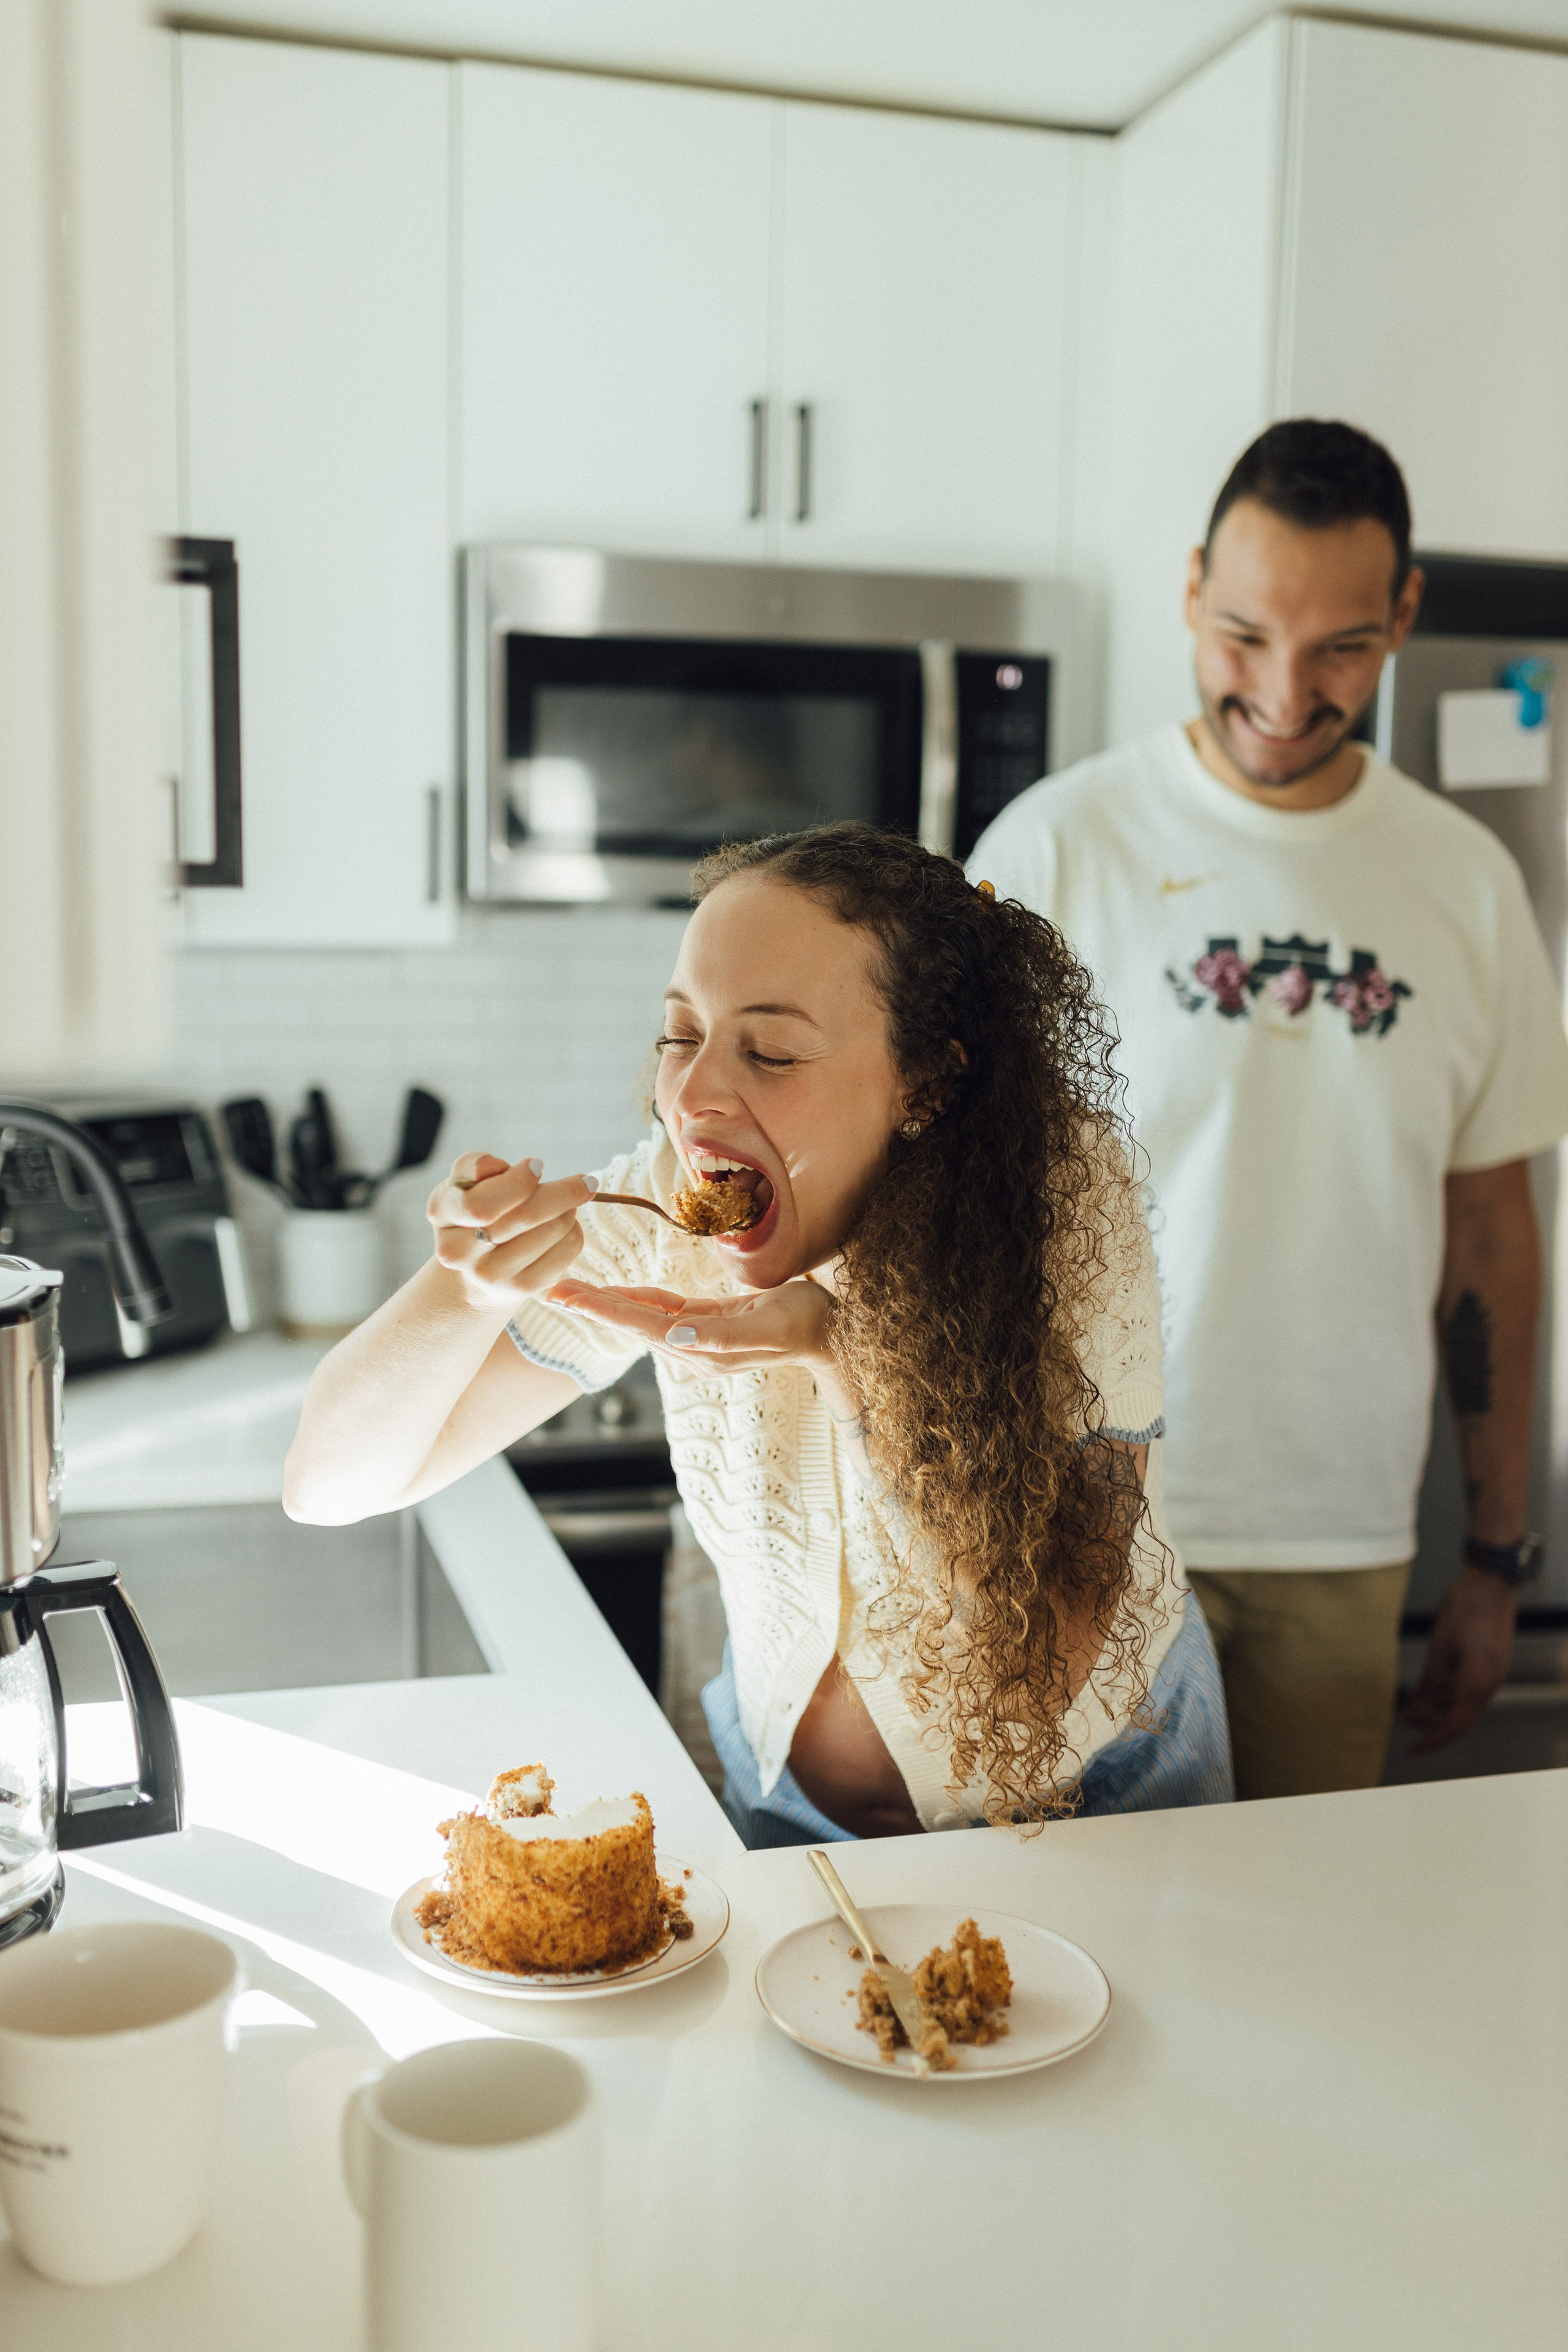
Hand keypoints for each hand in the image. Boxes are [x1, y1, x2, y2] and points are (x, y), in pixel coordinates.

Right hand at [427, 1152, 593, 1312]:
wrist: (473, 1272)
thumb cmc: (475, 1214)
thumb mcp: (464, 1184)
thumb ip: (474, 1165)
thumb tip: (497, 1166)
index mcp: (442, 1213)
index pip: (482, 1203)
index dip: (517, 1182)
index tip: (538, 1165)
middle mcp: (459, 1251)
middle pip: (525, 1216)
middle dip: (563, 1193)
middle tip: (584, 1182)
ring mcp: (490, 1275)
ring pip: (552, 1231)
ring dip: (570, 1210)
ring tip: (569, 1204)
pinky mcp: (521, 1288)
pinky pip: (566, 1250)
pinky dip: (574, 1232)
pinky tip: (566, 1226)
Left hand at [547, 1275, 837, 1380]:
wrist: (831, 1330)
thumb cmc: (804, 1325)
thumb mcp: (768, 1327)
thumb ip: (721, 1334)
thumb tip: (675, 1335)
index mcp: (700, 1348)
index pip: (639, 1325)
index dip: (600, 1307)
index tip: (563, 1295)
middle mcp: (692, 1346)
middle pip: (629, 1321)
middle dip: (588, 1304)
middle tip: (546, 1288)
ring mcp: (697, 1335)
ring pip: (640, 1315)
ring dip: (603, 1301)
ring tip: (566, 1288)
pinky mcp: (707, 1321)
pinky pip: (662, 1309)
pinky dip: (635, 1298)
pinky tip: (614, 1291)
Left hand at [1400, 1566, 1517, 1752]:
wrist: (1491, 1583)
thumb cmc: (1466, 1607)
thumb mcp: (1440, 1645)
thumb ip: (1430, 1680)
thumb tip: (1416, 1707)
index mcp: (1478, 1680)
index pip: (1455, 1725)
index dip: (1433, 1740)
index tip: (1413, 1750)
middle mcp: (1490, 1682)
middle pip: (1460, 1718)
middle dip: (1431, 1722)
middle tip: (1404, 1717)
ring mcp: (1492, 1673)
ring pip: (1463, 1704)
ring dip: (1438, 1707)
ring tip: (1411, 1703)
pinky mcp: (1490, 1664)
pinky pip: (1469, 1689)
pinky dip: (1448, 1693)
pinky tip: (1428, 1689)